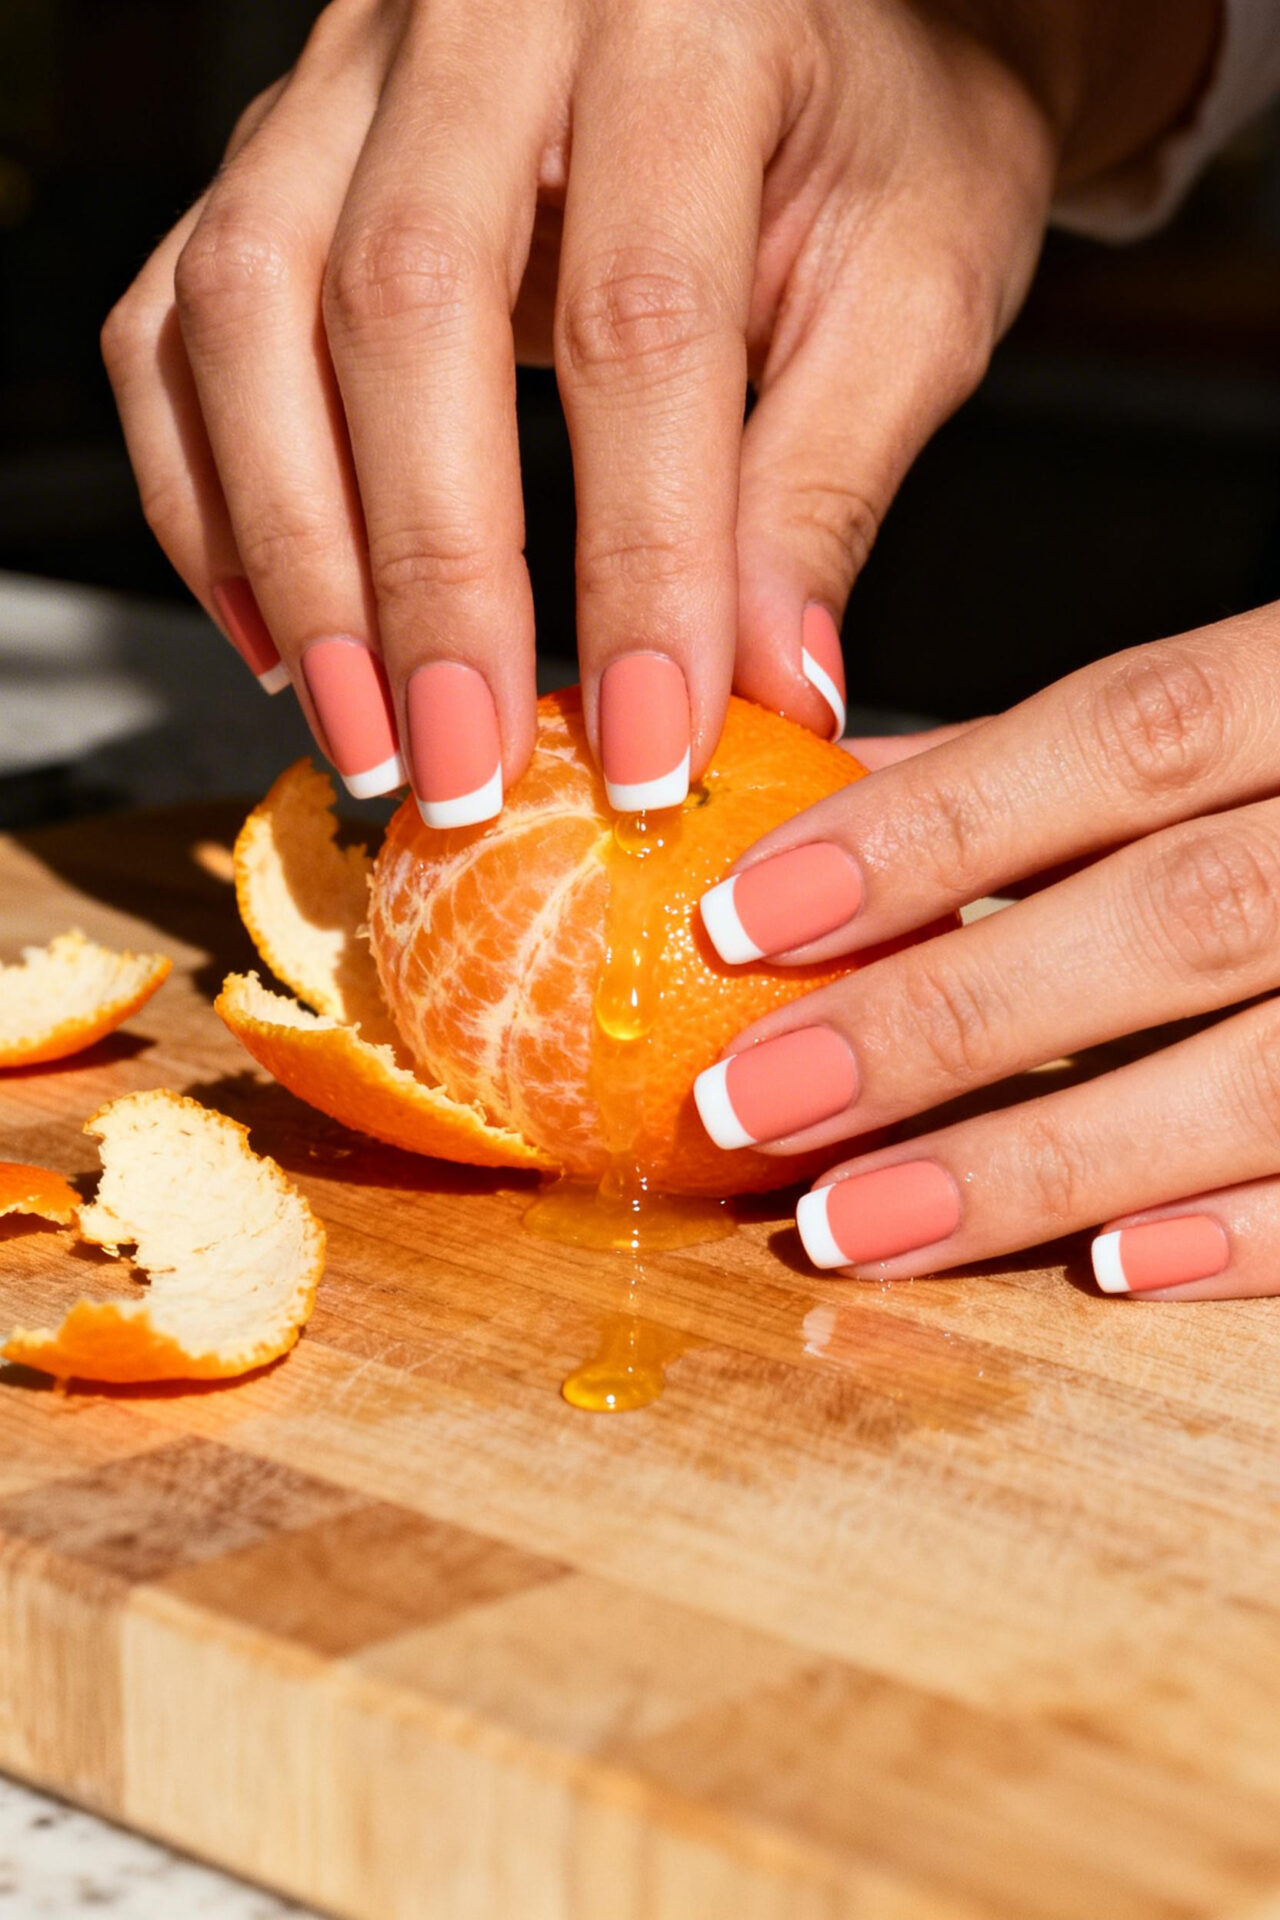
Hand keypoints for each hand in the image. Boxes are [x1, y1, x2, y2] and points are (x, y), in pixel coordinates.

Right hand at [100, 0, 1078, 817]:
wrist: (802, 7)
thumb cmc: (877, 126)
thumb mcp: (917, 280)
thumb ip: (829, 476)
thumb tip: (770, 690)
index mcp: (689, 19)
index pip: (640, 323)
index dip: (638, 561)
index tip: (650, 745)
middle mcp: (490, 10)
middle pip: (399, 305)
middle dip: (428, 583)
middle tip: (464, 773)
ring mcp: (353, 69)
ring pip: (246, 305)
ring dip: (293, 555)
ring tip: (364, 732)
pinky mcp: (281, 143)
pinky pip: (178, 312)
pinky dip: (205, 487)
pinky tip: (280, 625)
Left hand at [694, 606, 1279, 1298]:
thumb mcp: (1258, 697)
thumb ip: (1063, 762)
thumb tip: (837, 806)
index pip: (1130, 735)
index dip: (932, 829)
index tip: (745, 917)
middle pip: (1175, 917)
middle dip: (943, 1019)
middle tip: (748, 1097)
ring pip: (1269, 1077)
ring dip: (1044, 1162)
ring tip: (855, 1224)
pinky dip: (1253, 1235)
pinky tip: (1110, 1273)